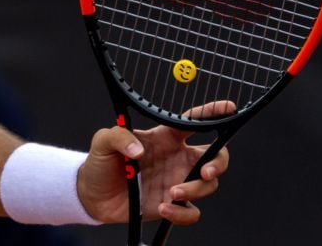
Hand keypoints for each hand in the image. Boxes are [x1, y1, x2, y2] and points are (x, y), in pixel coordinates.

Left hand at [76, 101, 233, 224]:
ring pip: (207, 185)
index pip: (194, 121)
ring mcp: (177, 181)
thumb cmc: (101, 163)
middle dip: (218, 163)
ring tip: (171, 193)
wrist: (93, 195)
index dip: (212, 113)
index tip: (228, 108)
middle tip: (205, 171)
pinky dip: (182, 213)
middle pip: (215, 155)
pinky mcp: (172, 204)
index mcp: (165, 137)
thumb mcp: (103, 141)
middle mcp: (177, 158)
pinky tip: (164, 208)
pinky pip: (192, 212)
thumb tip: (138, 150)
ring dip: (195, 190)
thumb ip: (119, 137)